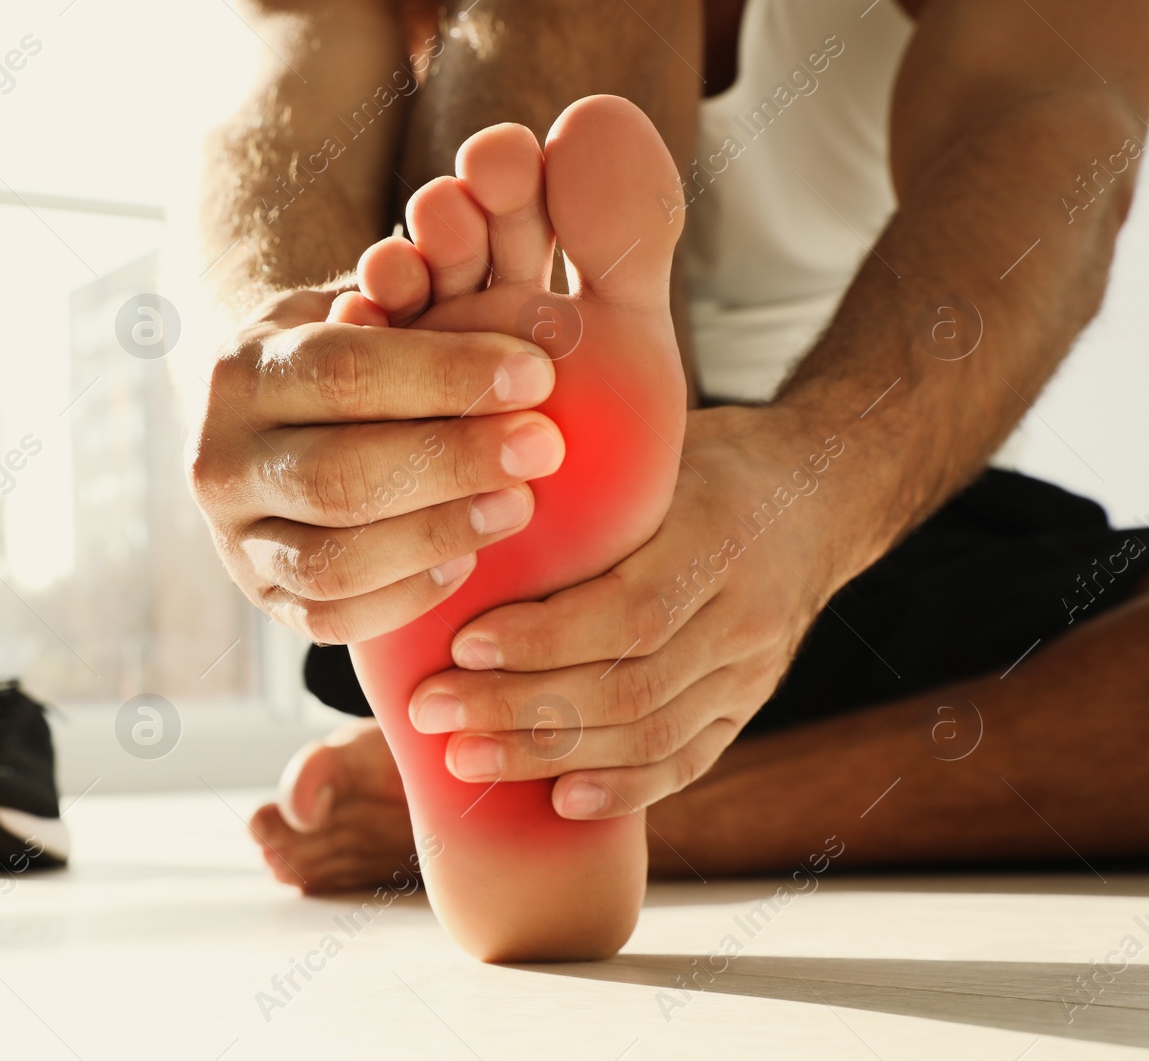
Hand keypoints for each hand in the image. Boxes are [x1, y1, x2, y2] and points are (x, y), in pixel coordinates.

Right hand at [188, 286, 563, 642]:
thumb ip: (412, 300)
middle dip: (451, 462)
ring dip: (436, 535)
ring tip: (517, 505)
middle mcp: (220, 461)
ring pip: (331, 563)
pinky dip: (406, 597)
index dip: (445, 376)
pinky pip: (332, 620)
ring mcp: (234, 542)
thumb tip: (453, 285)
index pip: (340, 373)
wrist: (283, 424)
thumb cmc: (354, 356)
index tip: (534, 376)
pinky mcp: (263, 601)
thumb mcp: (373, 309)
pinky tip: (468, 563)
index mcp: (240, 371)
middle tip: (542, 447)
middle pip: (337, 476)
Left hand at [405, 405, 861, 814]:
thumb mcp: (654, 451)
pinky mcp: (748, 705)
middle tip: (433, 710)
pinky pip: (688, 761)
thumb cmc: (703, 463)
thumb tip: (464, 503)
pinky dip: (623, 789)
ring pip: (650, 733)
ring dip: (549, 755)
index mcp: (716, 535)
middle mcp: (743, 613)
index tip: (462, 644)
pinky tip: (560, 801)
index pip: (629, 610)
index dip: (542, 640)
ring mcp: (752, 670)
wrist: (819, 495)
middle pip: (629, 684)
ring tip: (465, 758)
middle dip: (519, 708)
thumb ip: (584, 484)